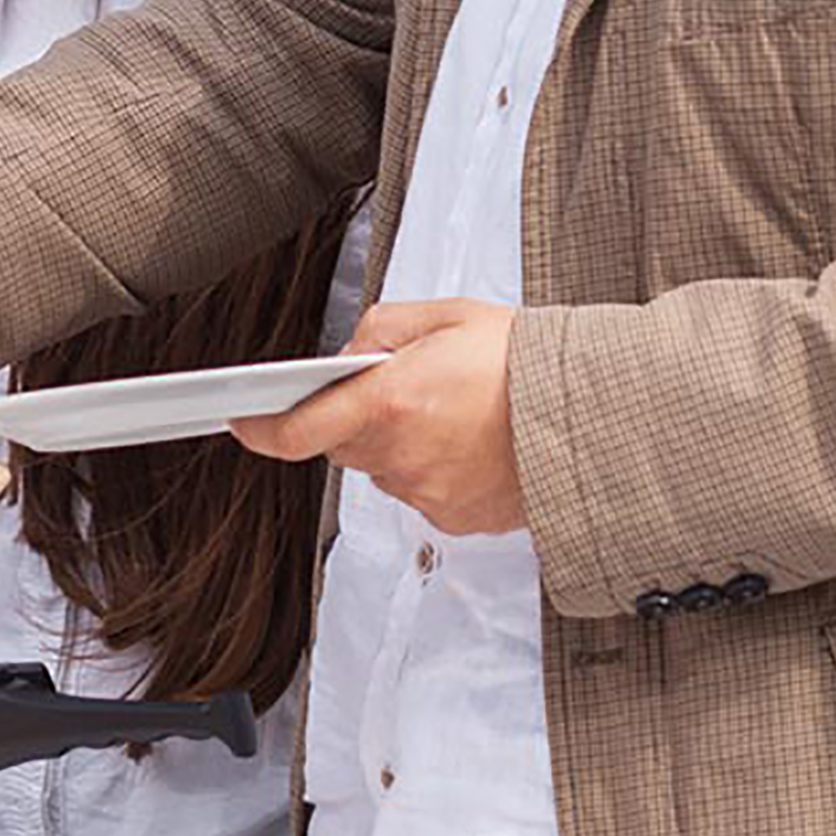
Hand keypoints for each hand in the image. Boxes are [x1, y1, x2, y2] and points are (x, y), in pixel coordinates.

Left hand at [233, 299, 526, 535]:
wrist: (592, 416)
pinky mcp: (456, 519)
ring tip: (453, 413)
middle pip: (345, 446)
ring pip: (386, 470)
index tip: (244, 421)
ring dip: (401, 444)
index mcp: (391, 402)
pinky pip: (423, 493)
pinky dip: (436, 469)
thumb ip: (382, 328)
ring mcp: (428, 494)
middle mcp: (402, 456)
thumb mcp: (448, 316)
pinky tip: (472, 443)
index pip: (299, 428)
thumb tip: (351, 355)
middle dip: (358, 418)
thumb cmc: (527, 363)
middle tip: (406, 389)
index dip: (262, 428)